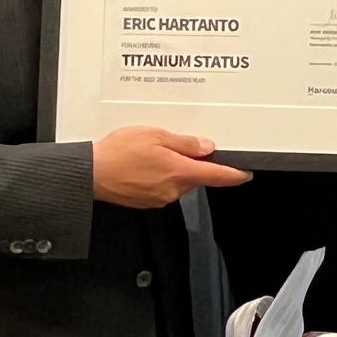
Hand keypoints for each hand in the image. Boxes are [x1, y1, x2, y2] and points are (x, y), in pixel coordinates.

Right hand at [92, 126, 251, 207]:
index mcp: (178, 172)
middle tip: (175, 143)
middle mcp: (173, 190)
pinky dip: (161, 174)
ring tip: (152, 151)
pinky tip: (144, 163)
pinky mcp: (147, 201)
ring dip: (174, 167)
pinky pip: (163, 186)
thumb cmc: (119, 151)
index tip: (244, 173)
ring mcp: (160, 197)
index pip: (216, 176)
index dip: (233, 174)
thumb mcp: (155, 135)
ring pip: (179, 181)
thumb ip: (185, 143)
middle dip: (192, 162)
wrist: (91, 173)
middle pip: (195, 176)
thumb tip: (206, 148)